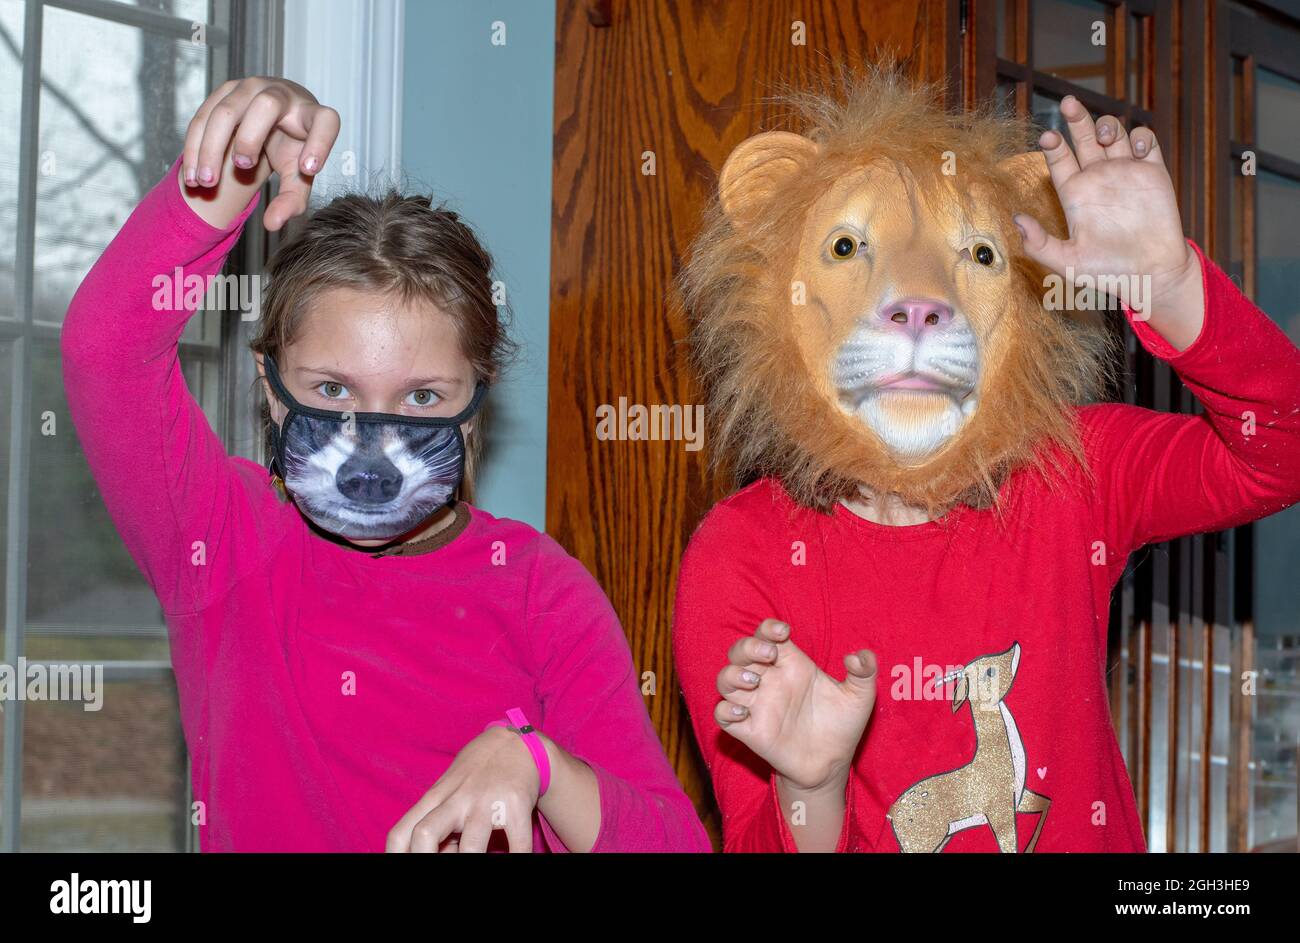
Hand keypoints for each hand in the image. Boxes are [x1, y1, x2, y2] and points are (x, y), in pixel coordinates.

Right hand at [180, 76, 339, 230]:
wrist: (272, 121)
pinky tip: (193, 176)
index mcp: (313, 115)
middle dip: (251, 137)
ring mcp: (252, 87)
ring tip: (207, 182)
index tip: (309, 170)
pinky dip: (195, 146)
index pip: (325, 122)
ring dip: (212, 147)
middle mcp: (284, 94)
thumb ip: (291, 200)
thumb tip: (272, 224)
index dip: (320, 143)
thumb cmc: (292, 148)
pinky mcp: (226, 90)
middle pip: (267, 106)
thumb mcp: (297, 175)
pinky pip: (205, 115)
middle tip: (242, 167)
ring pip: (227, 111)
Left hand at [385, 726, 539, 852]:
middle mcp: (458, 799)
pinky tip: (512, 857)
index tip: (407, 867)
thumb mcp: (450, 793)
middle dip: (424, 859)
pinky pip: (518, 846)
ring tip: (477, 860)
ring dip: (472, 861)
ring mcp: (488, 802)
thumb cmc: (475, 775)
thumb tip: (438, 855)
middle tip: (438, 868)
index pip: (401, 834)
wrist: (516, 742)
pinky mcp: (517, 805)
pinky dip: (516, 858)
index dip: (396, 856)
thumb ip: (438, 827)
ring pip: (471, 847)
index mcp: (436, 799)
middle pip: (424, 835)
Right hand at [714, 618, 877, 792]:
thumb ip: (865, 671)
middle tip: (768, 655)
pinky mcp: (749, 731)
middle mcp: (769, 681)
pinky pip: (722, 715)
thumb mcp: (860, 696)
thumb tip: (858, 656)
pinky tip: (742, 712)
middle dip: (747, 647)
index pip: (767, 635)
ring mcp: (756, 705)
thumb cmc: (842, 725)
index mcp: (791, 665)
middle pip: (740, 652)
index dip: (768, 628)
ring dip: (733, 675)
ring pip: (726, 679)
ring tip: (754, 682)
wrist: (833, 764)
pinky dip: (725, 710)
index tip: (783, 632)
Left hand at [1016, 96, 1204, 347]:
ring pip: (1114, 134)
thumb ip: (1039, 244)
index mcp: (1075, 194)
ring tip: (1105, 136)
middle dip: (1076, 118)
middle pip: (1084, 138)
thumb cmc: (1107, 272)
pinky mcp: (1152, 173)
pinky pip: (1146, 143)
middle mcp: (1098, 178)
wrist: (1151, 274)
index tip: (1047, 136)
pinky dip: (1140, 135)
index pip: (1059, 160)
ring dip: (1107, 125)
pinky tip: (1135, 146)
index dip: (1052, 144)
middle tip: (1067, 102)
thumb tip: (1016, 221)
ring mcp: (1125, 173)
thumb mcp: (1067, 262)